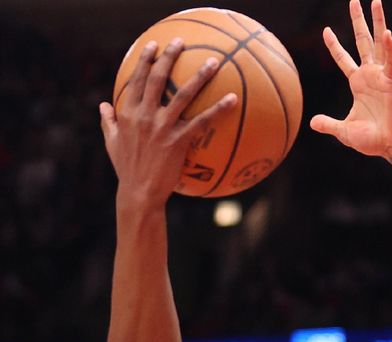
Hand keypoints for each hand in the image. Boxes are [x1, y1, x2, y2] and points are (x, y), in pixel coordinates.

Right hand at [99, 38, 236, 205]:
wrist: (139, 192)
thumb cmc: (127, 169)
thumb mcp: (112, 143)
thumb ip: (109, 122)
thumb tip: (102, 105)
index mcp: (128, 113)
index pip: (137, 80)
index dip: (145, 61)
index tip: (152, 46)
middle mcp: (145, 116)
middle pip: (158, 79)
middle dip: (169, 57)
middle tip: (180, 42)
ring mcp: (162, 127)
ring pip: (183, 95)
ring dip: (200, 76)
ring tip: (214, 62)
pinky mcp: (179, 141)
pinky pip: (203, 121)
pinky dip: (218, 109)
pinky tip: (233, 99)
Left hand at [310, 0, 391, 159]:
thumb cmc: (373, 140)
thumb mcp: (344, 132)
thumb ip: (329, 124)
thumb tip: (312, 123)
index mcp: (358, 84)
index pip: (343, 59)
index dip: (334, 45)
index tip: (325, 30)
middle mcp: (371, 76)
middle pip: (362, 42)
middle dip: (358, 22)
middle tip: (353, 1)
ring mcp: (382, 77)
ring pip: (379, 44)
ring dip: (377, 22)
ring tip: (375, 2)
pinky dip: (390, 48)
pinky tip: (387, 33)